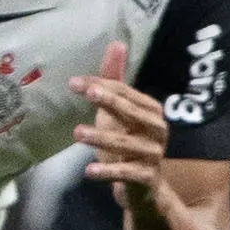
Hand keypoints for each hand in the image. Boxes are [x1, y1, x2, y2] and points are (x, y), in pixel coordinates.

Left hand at [70, 42, 170, 200]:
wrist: (142, 186)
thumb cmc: (128, 142)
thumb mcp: (117, 112)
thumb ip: (114, 81)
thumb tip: (116, 43)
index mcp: (150, 110)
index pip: (125, 93)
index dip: (102, 86)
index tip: (73, 82)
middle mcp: (156, 129)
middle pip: (132, 113)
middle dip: (110, 103)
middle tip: (87, 94)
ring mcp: (153, 154)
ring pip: (127, 144)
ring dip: (101, 138)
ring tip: (76, 133)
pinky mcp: (146, 177)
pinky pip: (127, 173)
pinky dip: (108, 172)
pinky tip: (88, 171)